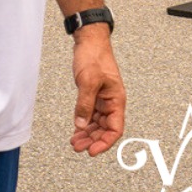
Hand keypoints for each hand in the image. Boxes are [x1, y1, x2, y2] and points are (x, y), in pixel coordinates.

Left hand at [69, 29, 125, 156]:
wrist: (89, 40)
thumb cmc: (94, 57)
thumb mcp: (88, 81)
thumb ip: (84, 104)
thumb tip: (81, 125)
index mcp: (116, 100)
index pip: (115, 129)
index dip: (105, 142)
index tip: (92, 151)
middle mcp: (111, 102)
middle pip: (105, 129)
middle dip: (92, 140)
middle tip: (78, 147)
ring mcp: (102, 99)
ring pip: (96, 123)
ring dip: (87, 133)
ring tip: (75, 142)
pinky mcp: (93, 94)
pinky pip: (90, 114)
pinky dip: (83, 122)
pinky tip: (76, 129)